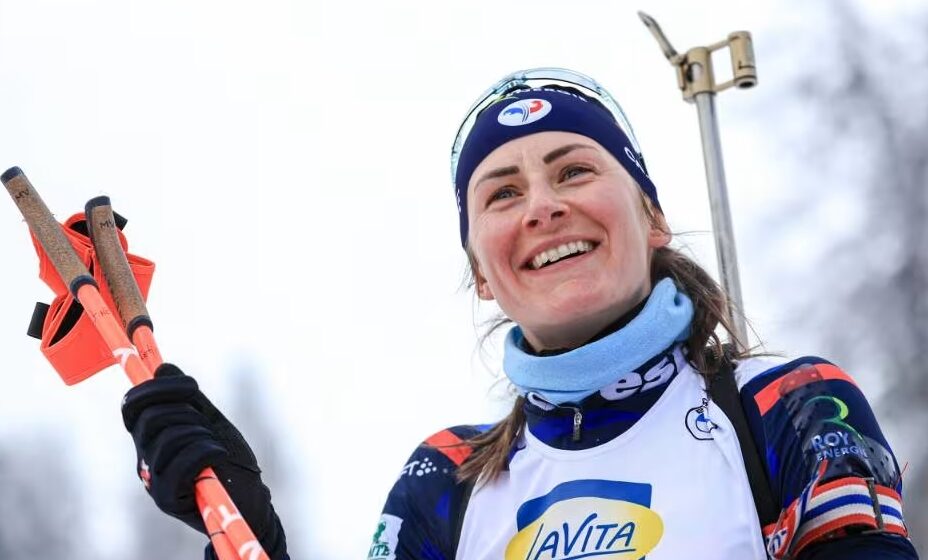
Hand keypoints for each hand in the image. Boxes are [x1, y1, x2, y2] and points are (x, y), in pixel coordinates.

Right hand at [122, 363, 286, 557]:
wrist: (249, 500)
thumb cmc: (230, 462)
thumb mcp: (210, 422)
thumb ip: (188, 398)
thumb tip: (161, 367)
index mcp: (151, 439)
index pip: (131, 406)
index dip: (156, 388)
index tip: (192, 384)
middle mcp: (146, 459)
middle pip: (149, 418)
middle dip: (187, 411)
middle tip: (207, 424)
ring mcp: (153, 481)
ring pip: (168, 438)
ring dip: (201, 434)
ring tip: (215, 447)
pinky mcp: (167, 500)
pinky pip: (183, 462)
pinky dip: (209, 452)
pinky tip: (219, 457)